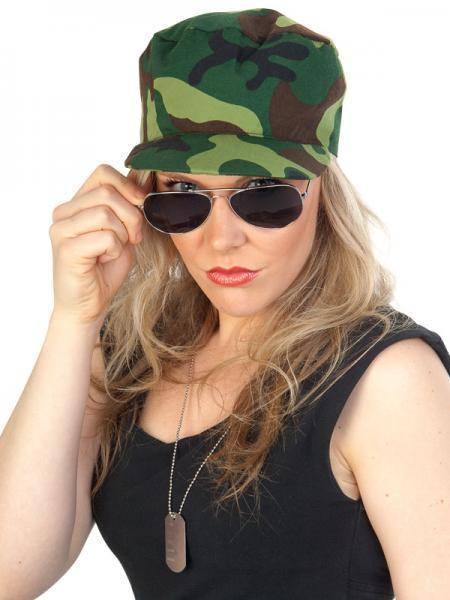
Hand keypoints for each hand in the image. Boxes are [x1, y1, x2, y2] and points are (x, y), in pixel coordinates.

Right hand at [49, 163, 146, 324]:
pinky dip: (115, 250)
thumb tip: (144, 180)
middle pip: (107, 193)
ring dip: (122, 235)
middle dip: (131, 216)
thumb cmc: (105, 269)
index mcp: (76, 204)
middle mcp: (63, 213)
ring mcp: (61, 230)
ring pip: (105, 214)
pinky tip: (105, 260)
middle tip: (134, 238)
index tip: (141, 205)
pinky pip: (105, 237)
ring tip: (114, 251)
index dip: (128, 186)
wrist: (89, 304)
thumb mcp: (123, 231)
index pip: (103, 173)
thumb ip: (128, 207)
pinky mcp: (66, 249)